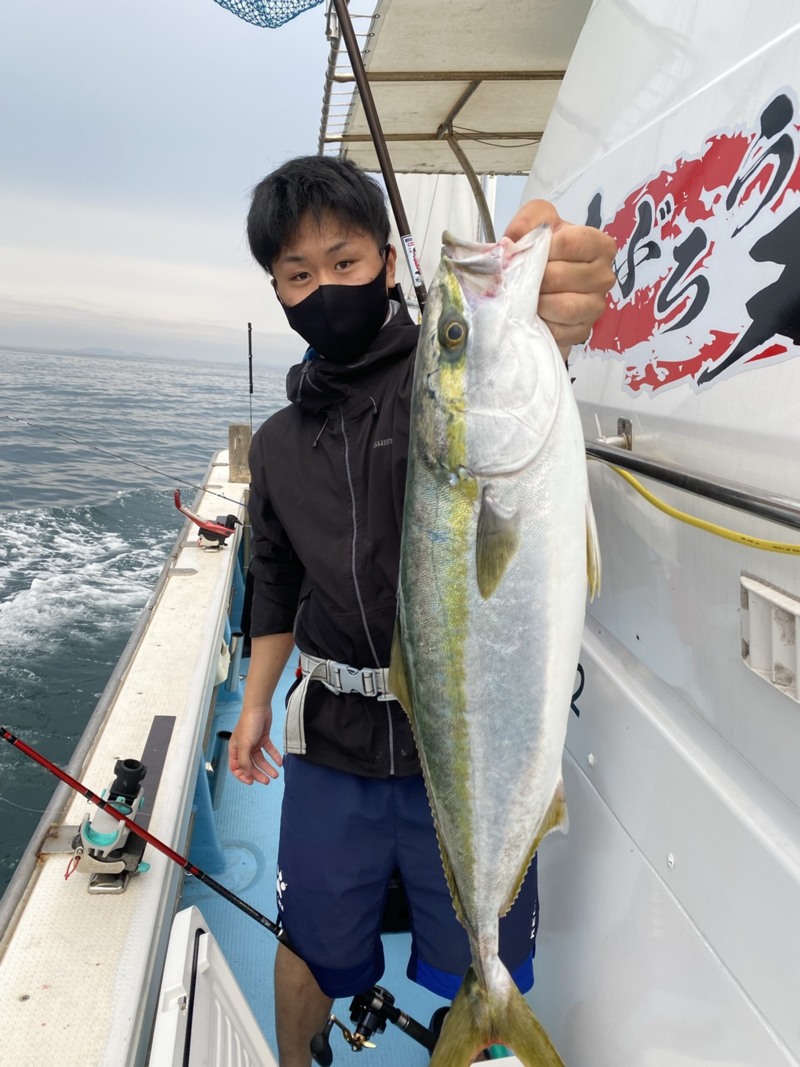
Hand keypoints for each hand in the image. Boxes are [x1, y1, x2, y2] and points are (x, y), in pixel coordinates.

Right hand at [229, 706, 282, 784]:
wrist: (259, 708)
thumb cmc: (248, 724)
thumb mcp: (244, 745)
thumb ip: (245, 761)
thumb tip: (247, 773)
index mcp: (235, 749)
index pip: (236, 768)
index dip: (243, 776)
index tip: (252, 782)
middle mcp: (244, 748)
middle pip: (250, 765)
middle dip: (258, 774)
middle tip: (267, 780)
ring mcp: (254, 743)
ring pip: (261, 759)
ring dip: (268, 767)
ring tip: (276, 774)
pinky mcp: (263, 738)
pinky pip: (269, 750)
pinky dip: (274, 756)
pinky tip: (280, 762)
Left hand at [505, 199, 616, 358]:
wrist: (541, 283)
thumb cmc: (545, 250)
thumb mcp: (538, 222)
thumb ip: (528, 220)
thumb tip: (512, 241)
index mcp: (600, 245)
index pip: (571, 243)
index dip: (543, 248)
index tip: (529, 252)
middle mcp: (604, 276)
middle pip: (561, 277)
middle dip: (533, 278)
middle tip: (521, 278)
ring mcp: (596, 306)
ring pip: (563, 308)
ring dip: (536, 302)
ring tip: (526, 296)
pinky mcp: (583, 331)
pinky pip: (559, 332)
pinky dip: (541, 324)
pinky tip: (534, 316)